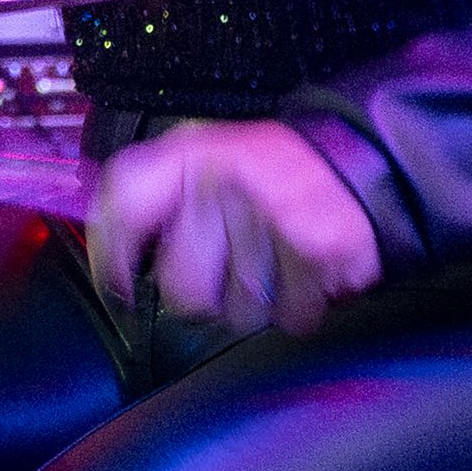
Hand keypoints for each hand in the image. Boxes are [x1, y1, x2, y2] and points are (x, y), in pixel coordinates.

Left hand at [90, 120, 383, 337]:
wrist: (360, 156)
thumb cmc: (274, 170)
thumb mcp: (207, 156)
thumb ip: (155, 194)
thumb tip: (111, 254)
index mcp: (193, 154)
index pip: (126, 205)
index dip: (113, 256)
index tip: (121, 287)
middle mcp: (228, 180)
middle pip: (183, 288)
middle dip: (207, 293)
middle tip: (233, 264)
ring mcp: (275, 215)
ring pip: (240, 312)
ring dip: (259, 301)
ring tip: (276, 261)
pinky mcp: (320, 248)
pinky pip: (292, 316)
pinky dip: (301, 304)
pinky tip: (306, 271)